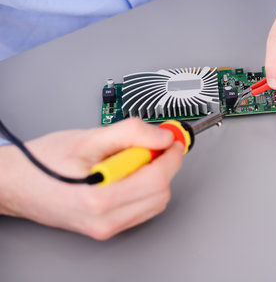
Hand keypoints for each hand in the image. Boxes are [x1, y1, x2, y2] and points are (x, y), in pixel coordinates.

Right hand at [0, 118, 182, 239]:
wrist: (16, 183)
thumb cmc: (42, 163)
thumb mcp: (88, 138)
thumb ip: (130, 133)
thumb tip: (162, 137)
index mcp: (99, 199)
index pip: (157, 178)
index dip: (171, 155)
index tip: (172, 140)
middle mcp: (104, 220)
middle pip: (161, 192)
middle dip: (163, 165)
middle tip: (152, 146)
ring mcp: (106, 228)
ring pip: (155, 203)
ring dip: (154, 178)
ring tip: (131, 160)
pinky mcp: (106, 229)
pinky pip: (142, 210)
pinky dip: (144, 190)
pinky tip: (126, 175)